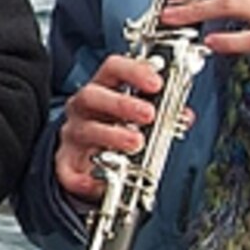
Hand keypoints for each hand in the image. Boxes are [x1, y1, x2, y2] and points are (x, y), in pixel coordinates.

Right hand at [54, 54, 168, 200]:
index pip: (113, 68)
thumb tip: (184, 116)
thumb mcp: (136, 114)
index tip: (156, 83)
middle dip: (122, 103)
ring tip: (136, 143)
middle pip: (92, 95)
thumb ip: (162, 112)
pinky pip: (68, 171)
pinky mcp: (65, 162)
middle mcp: (84, 108)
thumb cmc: (114, 127)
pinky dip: (83, 178)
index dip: (134, 72)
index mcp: (103, 88)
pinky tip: (100, 181)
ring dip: (112, 135)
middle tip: (149, 114)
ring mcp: (73, 134)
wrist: (88, 157)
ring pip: (84, 130)